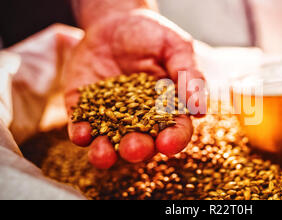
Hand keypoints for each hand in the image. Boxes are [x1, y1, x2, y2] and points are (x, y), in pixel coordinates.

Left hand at [63, 10, 205, 168]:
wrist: (115, 21)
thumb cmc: (152, 35)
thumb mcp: (175, 47)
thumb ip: (189, 75)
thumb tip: (200, 110)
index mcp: (168, 109)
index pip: (175, 130)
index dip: (174, 139)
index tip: (168, 143)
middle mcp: (140, 120)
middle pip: (142, 143)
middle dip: (138, 149)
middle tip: (135, 148)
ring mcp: (110, 116)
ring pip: (109, 143)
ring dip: (106, 153)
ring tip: (103, 154)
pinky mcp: (83, 108)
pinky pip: (81, 125)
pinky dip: (80, 132)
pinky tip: (81, 133)